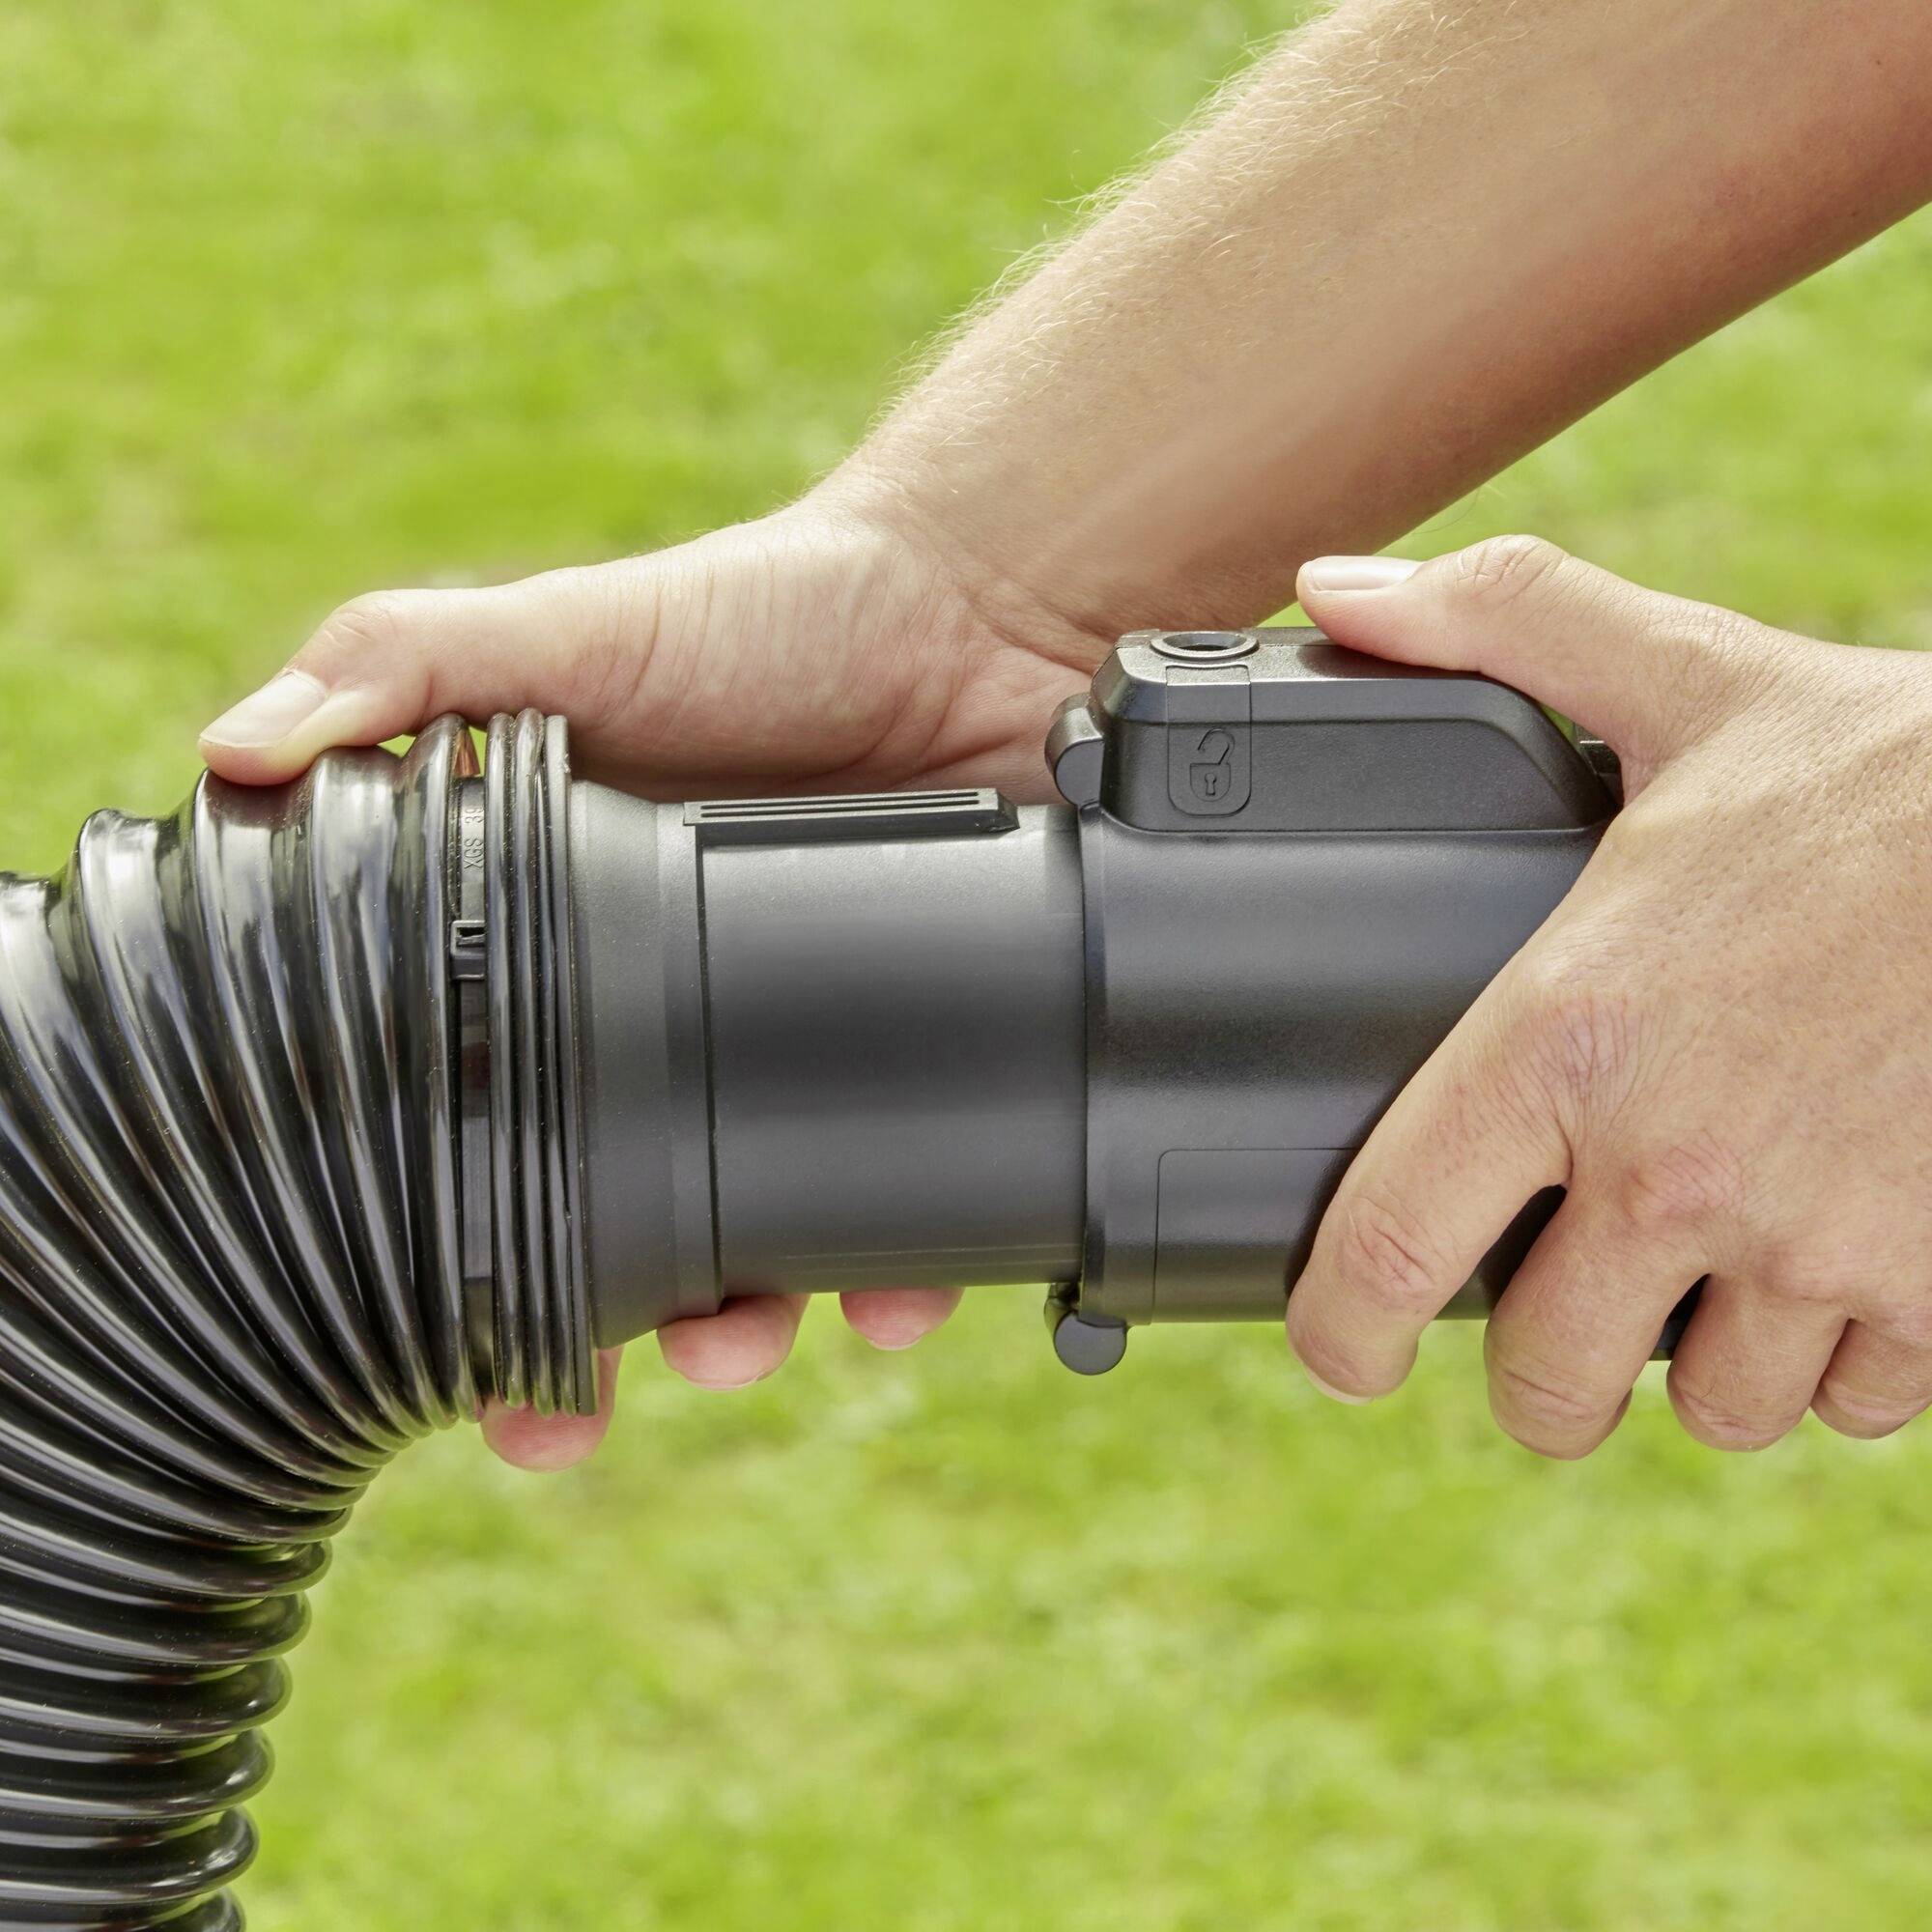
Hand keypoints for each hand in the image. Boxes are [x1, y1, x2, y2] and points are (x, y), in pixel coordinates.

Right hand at [199, 485, 1108, 1466]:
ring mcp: (810, 1051)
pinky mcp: (940, 1055)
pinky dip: (910, 1270)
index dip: (444, 1233)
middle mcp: (687, 1024)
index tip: (418, 1331)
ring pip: (764, 1243)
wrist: (973, 611)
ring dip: (740, 1324)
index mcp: (579, 954)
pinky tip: (895, 1299)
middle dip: (585, 1341)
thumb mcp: (573, 629)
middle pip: (618, 1223)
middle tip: (555, 1411)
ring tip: (734, 1341)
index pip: (486, 1115)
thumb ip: (415, 669)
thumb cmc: (763, 614)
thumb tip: (237, 756)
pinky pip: (924, 1197)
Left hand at [1286, 537, 1931, 1456]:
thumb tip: (1336, 589)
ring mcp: (1818, 1246)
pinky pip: (1855, 1403)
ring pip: (1710, 1405)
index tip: (1340, 1348)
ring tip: (1704, 1279)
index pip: (1392, 1247)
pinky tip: (1835, 1275)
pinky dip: (1839, 1363)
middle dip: (1538, 1372)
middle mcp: (1675, 1165)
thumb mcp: (1688, 677)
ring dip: (1697, 1361)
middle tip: (1552, 1320)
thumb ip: (1500, 624)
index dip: (1339, 1330)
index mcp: (1568, 1037)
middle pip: (1546, 1376)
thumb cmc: (1895, 769)